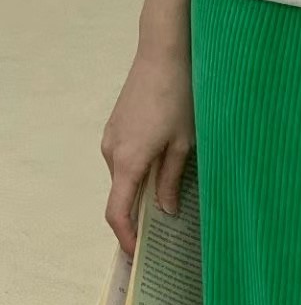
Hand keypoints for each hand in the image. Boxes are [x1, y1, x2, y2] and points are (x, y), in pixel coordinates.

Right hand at [101, 21, 194, 256]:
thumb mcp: (184, 142)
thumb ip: (171, 179)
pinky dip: (141, 169)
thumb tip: (163, 209)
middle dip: (140, 213)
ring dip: (143, 188)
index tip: (139, 252)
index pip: (117, 212)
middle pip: (122, 194)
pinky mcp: (118, 123)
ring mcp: (112, 135)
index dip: (126, 237)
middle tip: (167, 229)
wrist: (166, 51)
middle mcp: (111, 151)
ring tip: (173, 197)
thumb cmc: (181, 95)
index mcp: (127, 161)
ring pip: (125, 174)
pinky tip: (166, 166)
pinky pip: (126, 156)